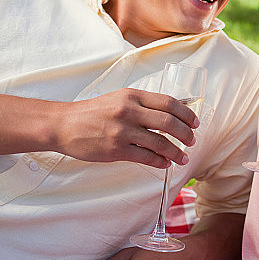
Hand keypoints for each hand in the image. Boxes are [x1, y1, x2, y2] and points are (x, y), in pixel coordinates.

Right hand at [57, 88, 198, 167]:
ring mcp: (122, 131)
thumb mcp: (120, 99)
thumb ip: (144, 104)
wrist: (63, 124)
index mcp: (132, 96)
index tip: (195, 122)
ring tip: (182, 157)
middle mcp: (129, 111)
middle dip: (186, 134)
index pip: (169, 103)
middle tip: (192, 141)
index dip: (186, 114)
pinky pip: (146, 157)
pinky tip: (165, 163)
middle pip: (169, 123)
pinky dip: (160, 161)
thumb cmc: (93, 112)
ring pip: (160, 143)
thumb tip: (173, 111)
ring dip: (176, 152)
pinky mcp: (116, 150)